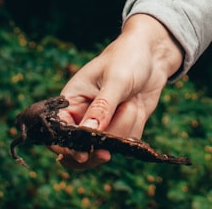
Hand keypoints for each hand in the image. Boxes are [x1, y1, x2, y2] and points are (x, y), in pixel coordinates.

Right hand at [49, 14, 182, 169]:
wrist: (153, 56)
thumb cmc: (128, 58)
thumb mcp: (116, 80)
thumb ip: (103, 107)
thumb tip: (89, 132)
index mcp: (71, 100)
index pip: (59, 130)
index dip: (66, 147)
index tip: (83, 155)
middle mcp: (82, 115)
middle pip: (78, 150)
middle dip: (96, 149)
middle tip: (107, 153)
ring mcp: (103, 124)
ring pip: (107, 146)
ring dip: (124, 128)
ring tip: (131, 102)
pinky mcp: (121, 128)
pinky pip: (126, 143)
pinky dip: (134, 128)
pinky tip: (137, 107)